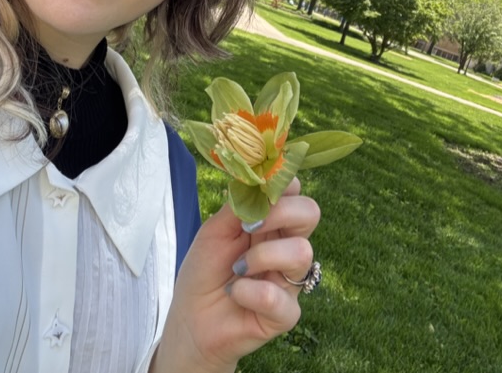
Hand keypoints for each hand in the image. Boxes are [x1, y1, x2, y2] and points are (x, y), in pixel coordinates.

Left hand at [150, 177, 320, 372]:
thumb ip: (238, 206)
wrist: (190, 320)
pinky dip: (250, 292)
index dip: (281, 185)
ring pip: (302, 253)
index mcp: (272, 224)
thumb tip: (257, 180)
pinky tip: (235, 294)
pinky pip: (280, 297)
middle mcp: (286, 247)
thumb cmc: (204, 272)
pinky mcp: (285, 314)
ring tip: (237, 269)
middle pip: (310, 212)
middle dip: (280, 213)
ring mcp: (289, 280)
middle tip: (249, 227)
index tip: (256, 192)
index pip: (295, 193)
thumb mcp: (214, 231)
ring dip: (261, 256)